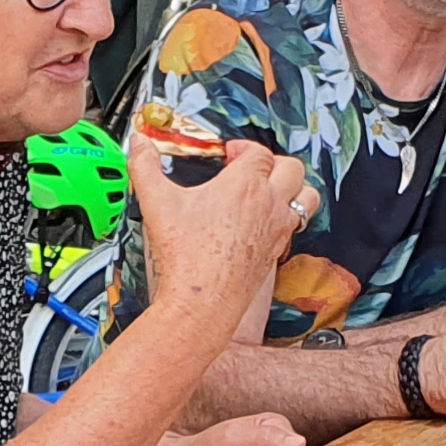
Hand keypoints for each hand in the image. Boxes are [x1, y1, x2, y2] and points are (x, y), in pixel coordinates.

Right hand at [131, 134, 314, 326]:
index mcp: (244, 185)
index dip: (244, 149)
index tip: (229, 155)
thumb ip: (144, 166)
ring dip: (294, 187)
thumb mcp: (157, 202)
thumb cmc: (186, 256)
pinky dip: (287, 217)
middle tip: (253, 169)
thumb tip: (139, 144)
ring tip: (273, 189)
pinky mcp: (277, 252)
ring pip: (307, 196)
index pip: (259, 153)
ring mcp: (277, 229)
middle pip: (291, 168)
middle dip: (273, 163)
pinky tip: (265, 223)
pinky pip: (296, 225)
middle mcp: (268, 204)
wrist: (202, 301)